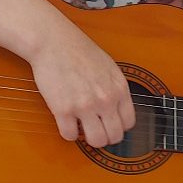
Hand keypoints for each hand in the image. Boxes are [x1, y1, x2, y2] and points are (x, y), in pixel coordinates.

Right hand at [26, 23, 135, 147]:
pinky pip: (70, 135)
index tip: (109, 124)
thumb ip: (116, 89)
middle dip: (106, 137)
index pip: (129, 123)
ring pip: (96, 141)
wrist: (54, 42)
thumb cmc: (79, 51)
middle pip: (115, 136)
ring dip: (89, 139)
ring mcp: (85, 106)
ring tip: (83, 129)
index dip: (119, 126)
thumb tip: (119, 110)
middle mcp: (106, 99)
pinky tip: (67, 123)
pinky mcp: (63, 109)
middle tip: (96, 131)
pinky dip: (69, 133)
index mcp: (119, 89)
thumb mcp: (110, 67)